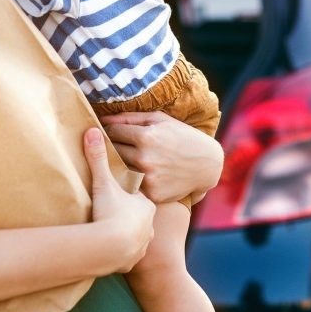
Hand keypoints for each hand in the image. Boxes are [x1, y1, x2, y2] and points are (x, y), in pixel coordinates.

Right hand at [83, 127, 154, 272]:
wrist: (110, 248)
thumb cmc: (110, 213)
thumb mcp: (103, 183)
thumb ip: (98, 158)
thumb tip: (92, 131)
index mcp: (146, 203)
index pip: (138, 196)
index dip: (128, 194)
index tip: (118, 194)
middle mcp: (149, 224)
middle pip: (139, 217)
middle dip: (129, 215)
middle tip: (113, 212)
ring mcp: (143, 243)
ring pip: (137, 236)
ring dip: (126, 235)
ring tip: (112, 232)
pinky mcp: (132, 261)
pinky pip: (128, 255)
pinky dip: (122, 252)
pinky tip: (112, 250)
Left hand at [101, 111, 223, 203]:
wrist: (207, 165)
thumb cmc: (182, 136)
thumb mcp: (160, 119)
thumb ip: (130, 117)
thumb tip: (103, 120)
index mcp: (146, 136)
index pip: (112, 132)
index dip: (109, 131)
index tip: (109, 132)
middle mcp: (145, 158)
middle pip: (113, 151)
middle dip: (112, 147)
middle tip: (114, 146)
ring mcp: (148, 178)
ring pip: (119, 169)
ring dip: (120, 164)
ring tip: (128, 159)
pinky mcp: (152, 194)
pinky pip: (132, 185)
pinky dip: (133, 180)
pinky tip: (140, 174)